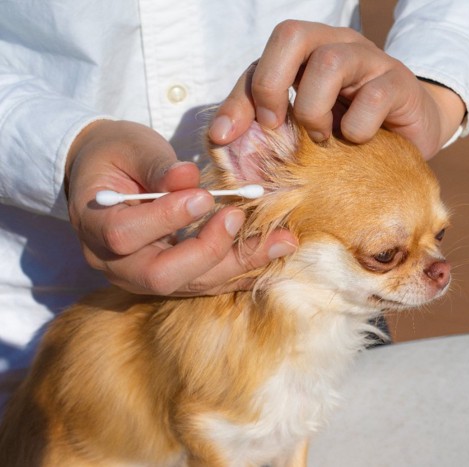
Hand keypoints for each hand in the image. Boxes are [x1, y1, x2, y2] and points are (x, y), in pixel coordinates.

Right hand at [65, 120, 296, 295]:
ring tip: (282, 240)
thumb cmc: (117, 156)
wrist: (109, 178)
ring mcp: (145, 278)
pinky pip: (211, 283)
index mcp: (94, 227)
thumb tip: (188, 177)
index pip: (125, 235)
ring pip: (194, 283)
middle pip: (163, 276)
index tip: (202, 195)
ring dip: (240, 262)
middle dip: (207, 249)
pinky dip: (245, 271)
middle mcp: (117, 265)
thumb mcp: (131, 148)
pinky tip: (276, 255)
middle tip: (237, 216)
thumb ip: (157, 166)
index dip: (165, 218)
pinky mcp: (174, 279)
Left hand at [208, 20, 465, 158]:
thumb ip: (265, 122)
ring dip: (314, 110)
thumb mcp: (304, 125)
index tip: (230, 137)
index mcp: (309, 51)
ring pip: (329, 62)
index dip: (242, 96)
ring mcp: (371, 59)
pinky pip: (373, 97)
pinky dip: (357, 128)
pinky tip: (358, 141)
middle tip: (277, 126)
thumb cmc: (350, 128)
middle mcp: (338, 44)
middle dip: (272, 85)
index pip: (264, 56)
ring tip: (322, 138)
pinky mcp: (400, 83)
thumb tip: (221, 137)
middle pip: (292, 35)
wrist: (411, 133)